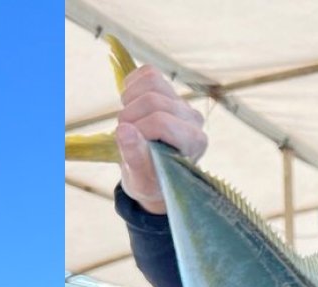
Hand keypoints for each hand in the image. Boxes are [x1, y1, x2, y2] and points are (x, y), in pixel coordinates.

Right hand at [115, 65, 207, 213]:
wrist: (151, 176)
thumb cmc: (148, 182)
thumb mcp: (140, 179)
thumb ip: (134, 157)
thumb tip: (124, 130)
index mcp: (193, 142)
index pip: (161, 122)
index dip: (137, 130)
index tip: (127, 145)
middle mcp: (193, 119)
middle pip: (153, 100)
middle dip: (129, 116)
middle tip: (124, 135)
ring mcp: (182, 103)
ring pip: (151, 81)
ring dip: (129, 100)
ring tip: (127, 121)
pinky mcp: (170, 91)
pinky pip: (148, 73)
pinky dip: (131, 85)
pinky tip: (130, 105)